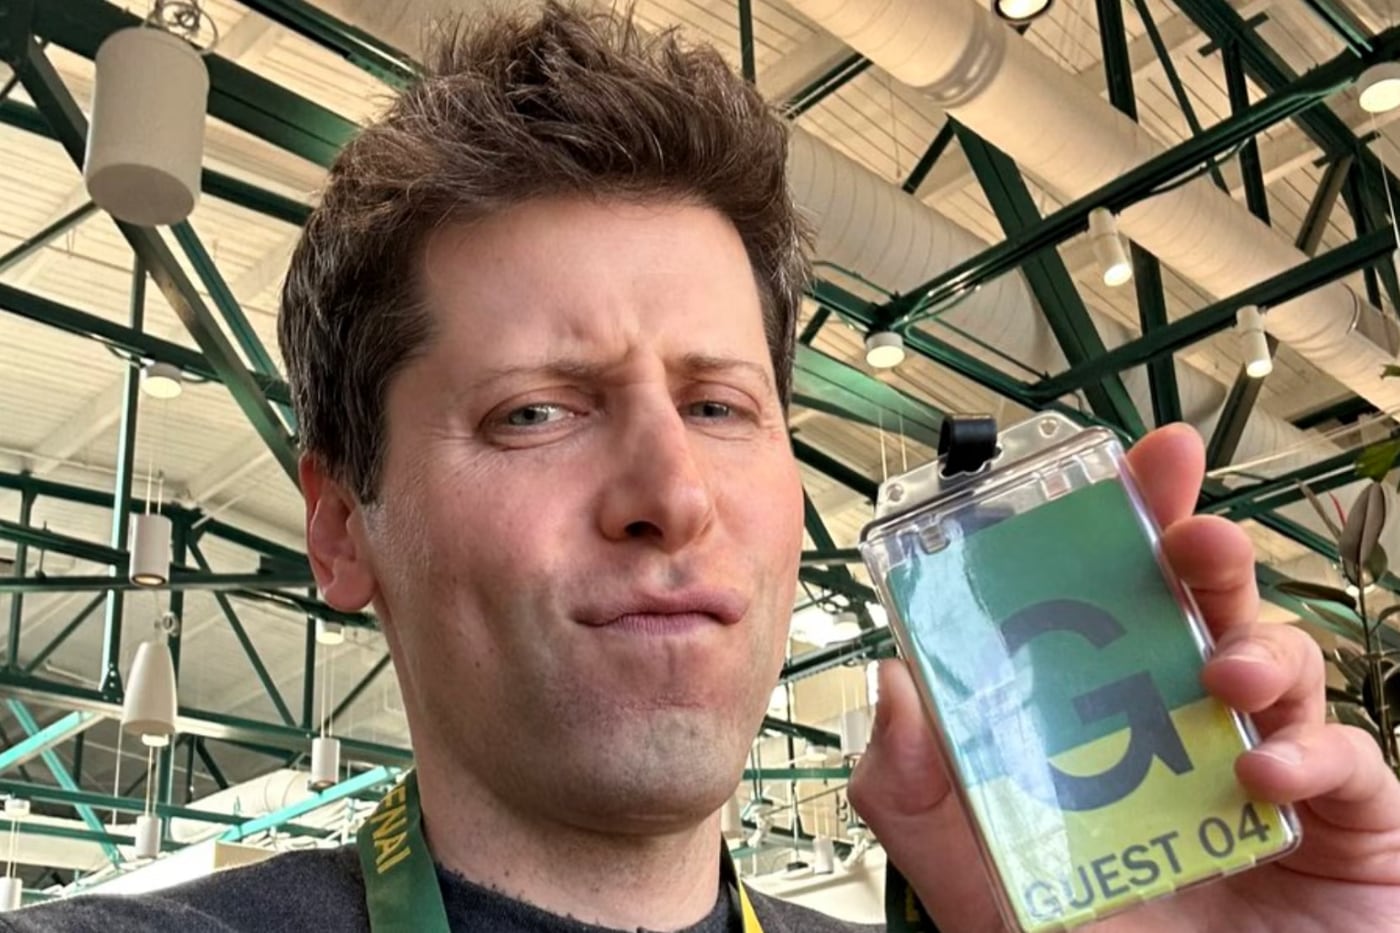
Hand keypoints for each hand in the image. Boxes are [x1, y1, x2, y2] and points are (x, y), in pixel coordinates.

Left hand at [850, 423, 1399, 931]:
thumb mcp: (974, 873)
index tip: (1118, 463)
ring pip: (1284, 659)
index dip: (1120, 527)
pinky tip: (1266, 777)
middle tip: (1186, 525)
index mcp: (1105, 717)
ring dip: (1257, 644)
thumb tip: (895, 681)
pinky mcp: (1348, 823)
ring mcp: (1272, 768)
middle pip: (1203, 606)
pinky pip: (1351, 761)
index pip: (1113, 602)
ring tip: (1221, 673)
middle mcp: (1189, 727)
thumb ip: (914, 789)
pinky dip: (1314, 754)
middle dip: (1198, 546)